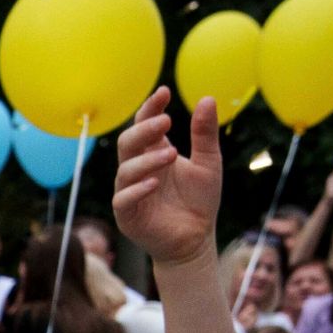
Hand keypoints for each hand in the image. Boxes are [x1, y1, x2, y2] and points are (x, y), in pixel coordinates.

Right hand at [113, 89, 223, 267]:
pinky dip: (137, 190)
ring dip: (147, 160)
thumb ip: (204, 134)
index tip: (164, 93)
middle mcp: (138, 169)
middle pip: (128, 143)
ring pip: (125, 170)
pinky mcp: (128, 215)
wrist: (195, 240)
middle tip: (167, 121)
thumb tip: (207, 99)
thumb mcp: (209, 163)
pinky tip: (154, 183)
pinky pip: (124, 199)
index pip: (145, 124)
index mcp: (154, 153)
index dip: (150, 108)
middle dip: (144, 130)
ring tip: (172, 154)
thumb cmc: (199, 201)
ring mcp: (130, 192)